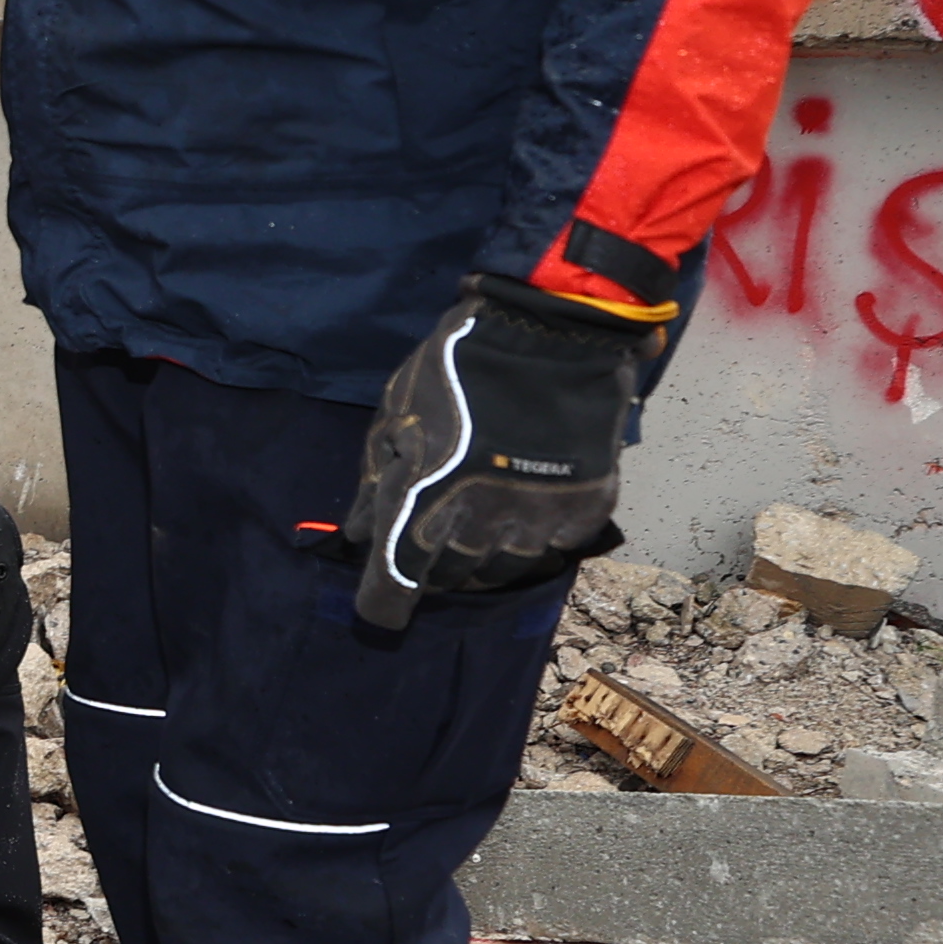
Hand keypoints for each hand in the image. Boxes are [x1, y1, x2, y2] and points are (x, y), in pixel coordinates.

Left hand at [345, 275, 658, 627]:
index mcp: (421, 504)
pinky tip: (525, 513)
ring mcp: (537, 521)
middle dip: (432, 567)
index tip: (383, 609)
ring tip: (479, 525)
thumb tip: (359, 534)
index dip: (384, 606)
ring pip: (502, 571)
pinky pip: (552, 549)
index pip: (395, 587)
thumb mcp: (394, 416)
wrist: (550, 334)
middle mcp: (479, 526)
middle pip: (448, 579)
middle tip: (434, 536)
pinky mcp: (584, 511)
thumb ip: (375, 482)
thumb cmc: (455, 368)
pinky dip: (533, 540)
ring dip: (482, 558)